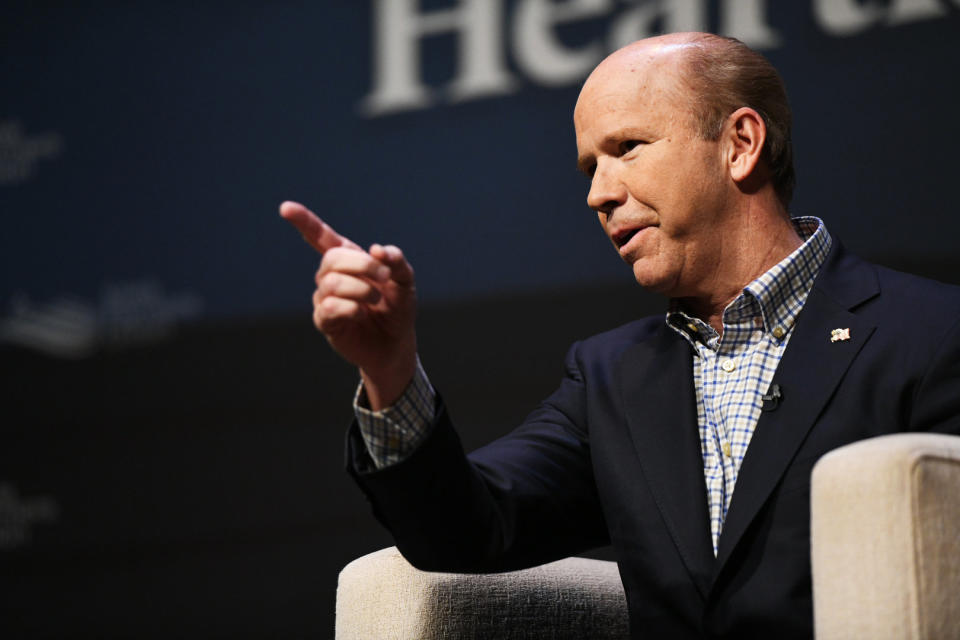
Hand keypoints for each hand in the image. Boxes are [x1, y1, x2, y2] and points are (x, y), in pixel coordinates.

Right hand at [280, 201, 416, 408]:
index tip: (285, 208)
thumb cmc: (397, 308)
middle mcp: (331, 276)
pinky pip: (328, 307)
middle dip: (362, 265)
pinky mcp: (324, 321)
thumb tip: (377, 250)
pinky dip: (350, 307)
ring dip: (361, 289)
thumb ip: (396, 262)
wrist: (396, 343)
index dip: (304, 222)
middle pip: (332, 258)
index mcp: (348, 260)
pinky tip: (360, 313)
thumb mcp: (405, 281)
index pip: (321, 237)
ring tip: (376, 299)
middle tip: (384, 277)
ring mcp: (325, 298)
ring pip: (332, 283)